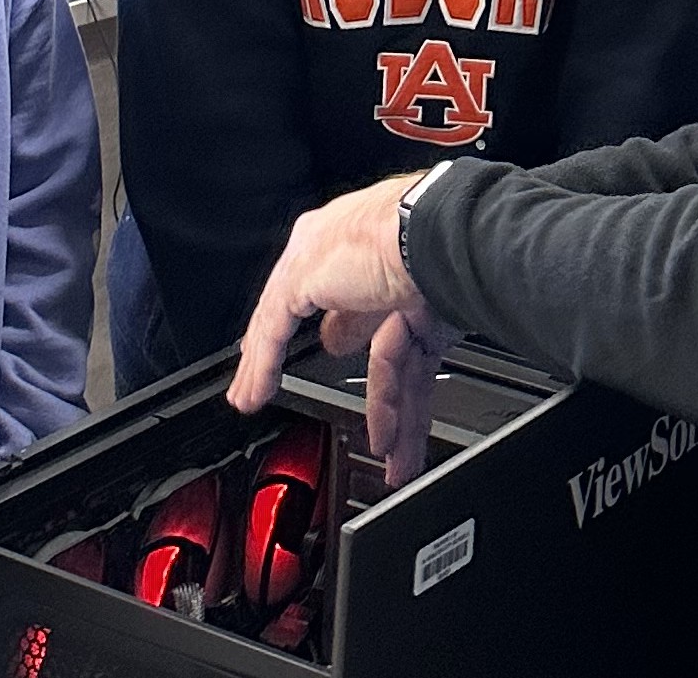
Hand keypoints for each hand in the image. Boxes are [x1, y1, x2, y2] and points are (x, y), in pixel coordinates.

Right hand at [227, 175, 463, 484]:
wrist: (444, 241)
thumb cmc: (377, 237)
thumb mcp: (305, 272)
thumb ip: (283, 306)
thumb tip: (275, 336)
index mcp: (327, 253)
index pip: (289, 311)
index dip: (268, 354)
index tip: (253, 388)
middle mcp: (367, 276)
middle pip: (345, 346)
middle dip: (335, 392)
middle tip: (322, 425)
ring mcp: (404, 298)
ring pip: (388, 372)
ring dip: (385, 418)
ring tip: (385, 460)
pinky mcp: (437, 322)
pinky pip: (416, 378)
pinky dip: (406, 415)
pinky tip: (397, 447)